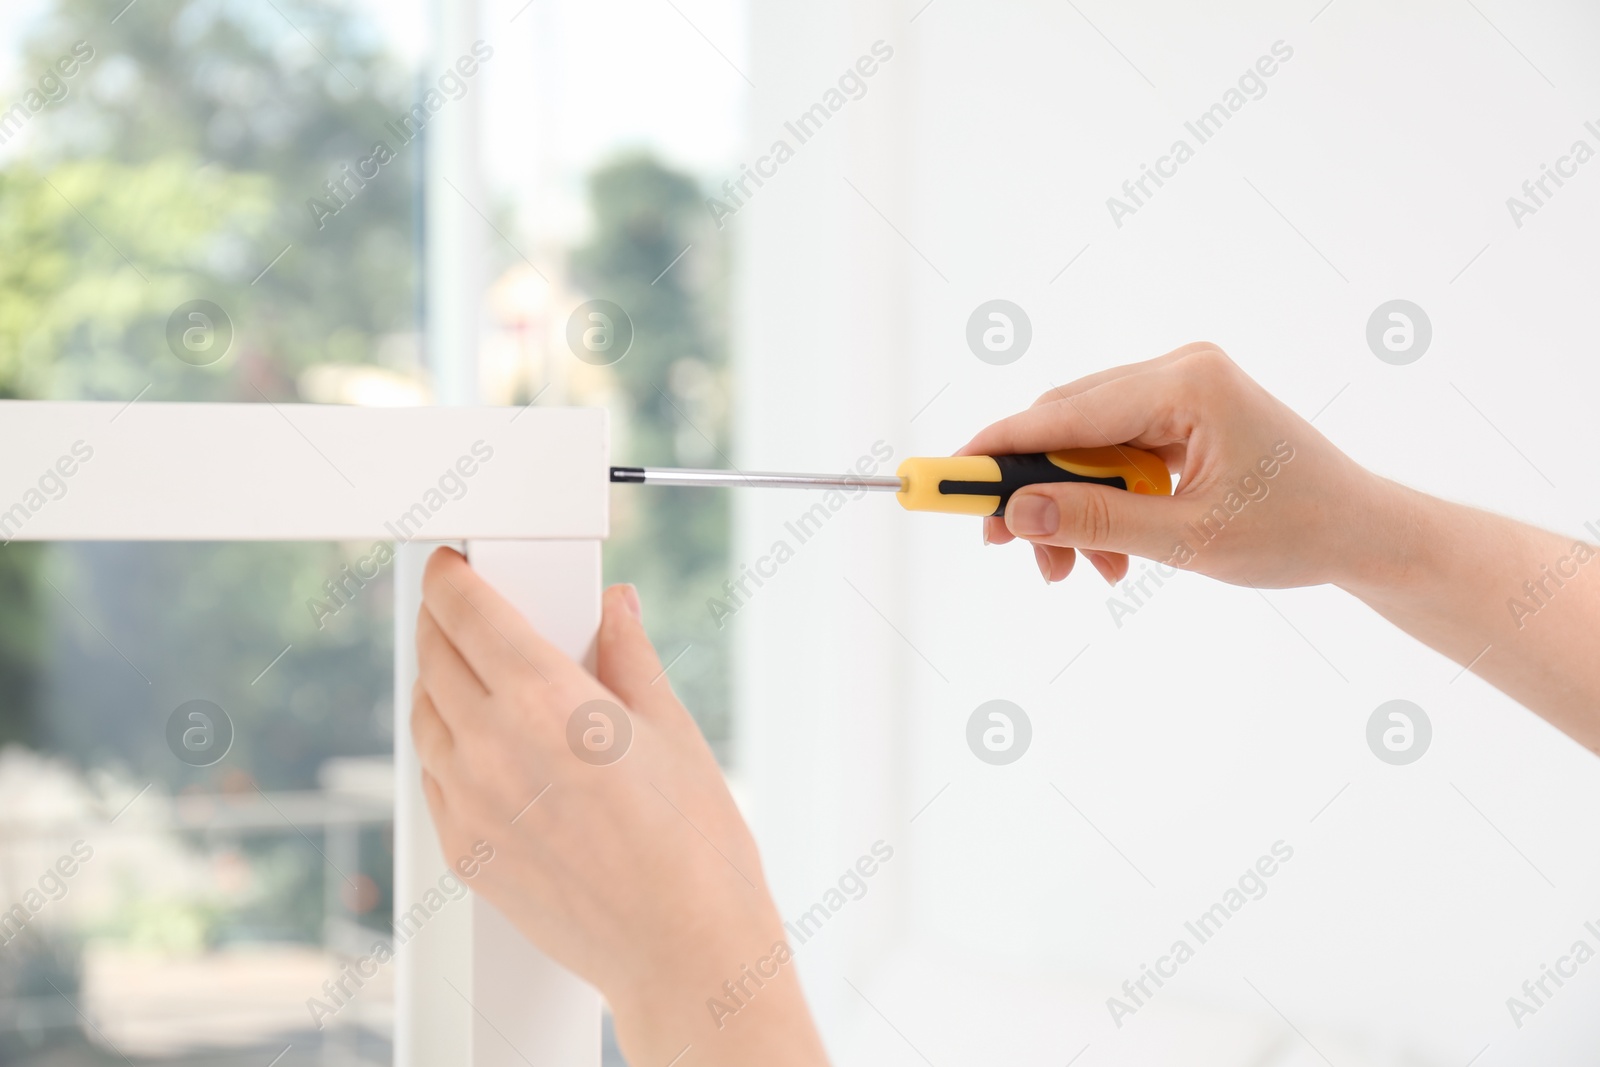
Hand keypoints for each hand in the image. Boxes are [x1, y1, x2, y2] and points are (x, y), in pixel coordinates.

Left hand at [411, 548, 827, 1066]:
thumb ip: (630, 658)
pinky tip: (481, 743)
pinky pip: (433, 775)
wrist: (683, 949)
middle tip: (463, 609)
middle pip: (435, 656)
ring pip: (424, 716)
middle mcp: (494, 747)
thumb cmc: (694, 849)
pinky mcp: (465, 849)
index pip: (468, 612)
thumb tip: (617, 611)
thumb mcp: (673, 731)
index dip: (451, 578)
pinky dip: (445, 745)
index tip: (451, 566)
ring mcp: (470, 803)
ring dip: (438, 682)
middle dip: (443, 620)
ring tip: (472, 673)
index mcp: (549, 701)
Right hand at [963, 342, 1390, 589]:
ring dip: (1070, 505)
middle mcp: (1179, 370)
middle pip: (1065, 422)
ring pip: (1084, 442)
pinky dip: (1101, 499)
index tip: (945, 478)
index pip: (1064, 413)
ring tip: (1077, 568)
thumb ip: (1097, 520)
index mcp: (1188, 383)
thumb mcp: (1189, 538)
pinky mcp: (1181, 412)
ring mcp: (1180, 388)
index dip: (997, 449)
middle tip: (1005, 546)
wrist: (1362, 531)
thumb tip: (1017, 514)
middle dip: (1035, 492)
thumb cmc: (1296, 530)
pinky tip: (1111, 550)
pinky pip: (1114, 451)